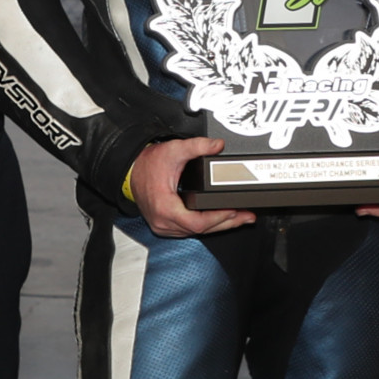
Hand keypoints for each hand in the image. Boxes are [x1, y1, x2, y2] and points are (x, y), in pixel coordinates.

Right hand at [129, 137, 256, 237]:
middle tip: (247, 216)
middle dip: (227, 223)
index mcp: (165, 208)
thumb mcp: (173, 151)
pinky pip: (190, 230)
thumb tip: (217, 145)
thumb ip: (197, 146)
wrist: (131, 170)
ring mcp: (164, 226)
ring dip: (219, 225)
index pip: (197, 223)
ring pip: (196, 232)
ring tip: (240, 218)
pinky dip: (207, 225)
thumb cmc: (147, 164)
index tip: (234, 210)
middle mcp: (164, 222)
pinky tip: (220, 219)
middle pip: (201, 230)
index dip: (218, 218)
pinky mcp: (166, 225)